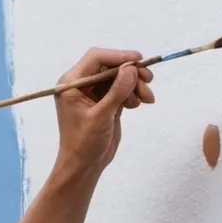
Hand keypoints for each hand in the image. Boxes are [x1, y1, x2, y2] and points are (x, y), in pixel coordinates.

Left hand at [54, 49, 154, 170]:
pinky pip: (121, 90)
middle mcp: (82, 84)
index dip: (118, 56)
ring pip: (118, 78)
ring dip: (135, 85)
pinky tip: (138, 103)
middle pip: (109, 66)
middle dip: (130, 72)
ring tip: (146, 99)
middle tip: (149, 80)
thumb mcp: (101, 116)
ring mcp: (94, 93)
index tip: (138, 61)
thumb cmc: (84, 143)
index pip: (96, 58)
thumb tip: (131, 69)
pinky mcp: (105, 102)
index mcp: (71, 83)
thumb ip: (116, 92)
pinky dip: (132, 94)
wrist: (84, 166)